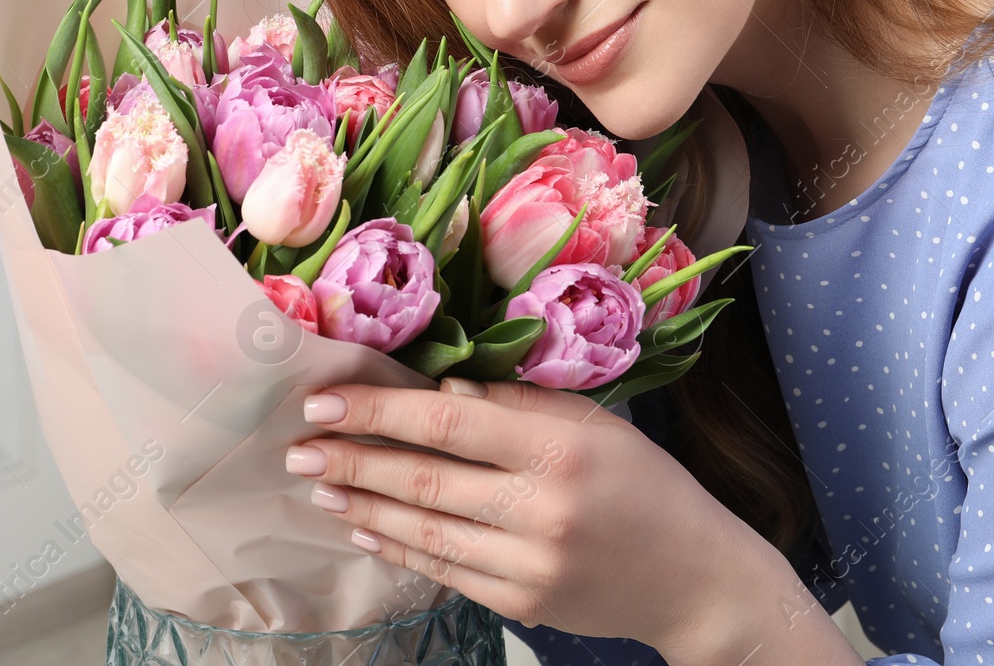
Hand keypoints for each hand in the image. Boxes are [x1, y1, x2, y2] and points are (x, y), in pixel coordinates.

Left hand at [284, 376, 753, 654]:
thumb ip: (520, 403)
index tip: (324, 400)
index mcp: (562, 446)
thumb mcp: (597, 424)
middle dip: (351, 459)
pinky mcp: (523, 603)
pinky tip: (366, 526)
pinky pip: (444, 569)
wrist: (697, 578)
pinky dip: (398, 546)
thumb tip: (441, 391)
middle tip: (297, 446)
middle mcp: (543, 507)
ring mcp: (530, 562)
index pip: (447, 422)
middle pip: (422, 478)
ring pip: (424, 529)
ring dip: (362, 505)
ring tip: (320, 483)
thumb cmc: (647, 484)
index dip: (377, 411)